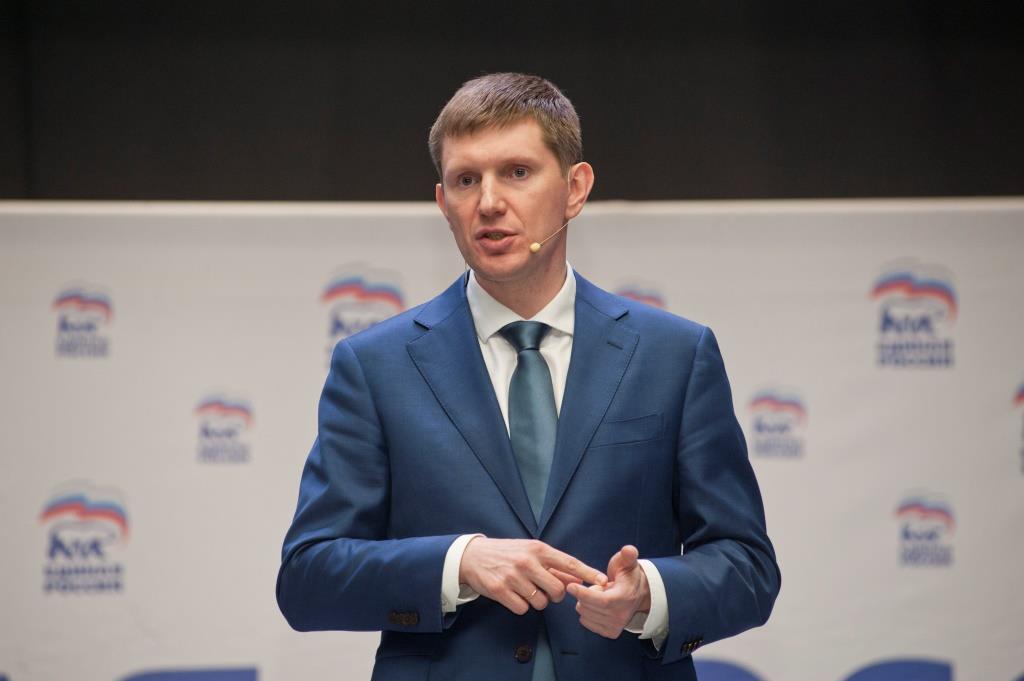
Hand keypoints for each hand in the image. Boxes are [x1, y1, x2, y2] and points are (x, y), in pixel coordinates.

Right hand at [459, 537, 607, 614]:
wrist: (473, 556)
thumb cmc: (507, 553)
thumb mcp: (530, 551)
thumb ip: (552, 564)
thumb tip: (577, 576)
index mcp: (538, 549)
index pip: (568, 562)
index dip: (587, 573)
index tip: (603, 581)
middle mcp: (527, 562)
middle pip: (558, 589)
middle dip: (556, 595)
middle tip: (547, 591)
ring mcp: (513, 576)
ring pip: (541, 602)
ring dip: (537, 601)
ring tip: (526, 590)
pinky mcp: (500, 590)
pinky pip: (523, 609)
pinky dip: (521, 606)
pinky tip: (514, 595)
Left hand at [567, 545, 650, 638]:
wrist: (637, 593)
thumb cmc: (628, 576)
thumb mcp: (628, 562)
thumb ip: (628, 555)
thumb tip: (628, 550)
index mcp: (625, 598)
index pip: (602, 601)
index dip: (584, 594)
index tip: (570, 586)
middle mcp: (621, 616)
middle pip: (589, 608)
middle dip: (583, 595)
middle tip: (594, 586)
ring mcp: (616, 627)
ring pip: (585, 615)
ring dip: (584, 603)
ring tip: (598, 595)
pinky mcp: (610, 632)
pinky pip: (586, 622)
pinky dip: (585, 612)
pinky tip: (595, 604)